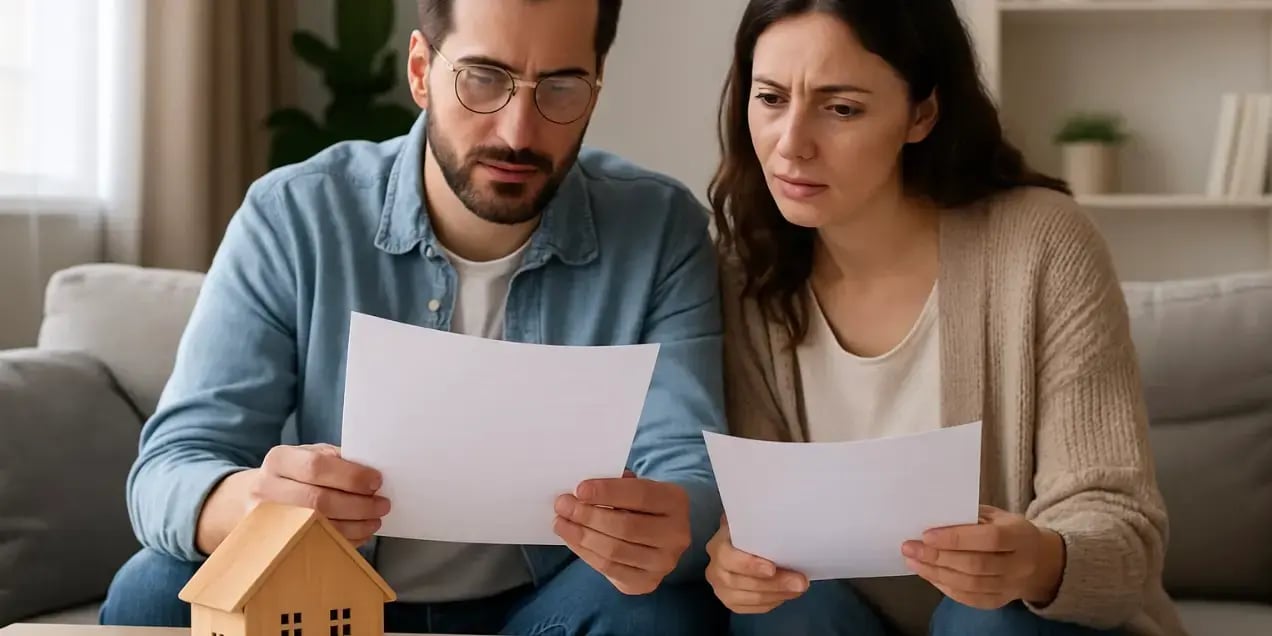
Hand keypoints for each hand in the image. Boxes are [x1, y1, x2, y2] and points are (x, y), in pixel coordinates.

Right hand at [248, 443, 389, 545]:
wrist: (253, 498)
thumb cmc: (293, 475)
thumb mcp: (309, 456)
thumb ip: (337, 460)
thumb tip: (371, 474)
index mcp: (279, 460)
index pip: (316, 467)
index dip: (351, 476)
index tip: (376, 482)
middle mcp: (267, 489)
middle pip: (319, 501)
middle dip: (358, 505)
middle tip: (382, 504)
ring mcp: (268, 521)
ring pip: (319, 528)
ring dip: (356, 525)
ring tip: (375, 519)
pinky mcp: (276, 544)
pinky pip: (317, 546)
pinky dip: (346, 540)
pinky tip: (360, 532)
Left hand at [553, 470, 690, 594]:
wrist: (661, 534)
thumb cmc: (642, 504)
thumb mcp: (636, 487)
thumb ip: (615, 486)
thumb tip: (579, 494)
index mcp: (675, 501)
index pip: (640, 495)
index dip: (608, 492)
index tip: (579, 489)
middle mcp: (676, 534)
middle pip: (626, 526)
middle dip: (588, 516)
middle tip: (563, 505)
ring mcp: (664, 562)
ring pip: (615, 550)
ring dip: (581, 536)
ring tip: (561, 522)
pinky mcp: (648, 582)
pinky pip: (609, 569)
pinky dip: (585, 553)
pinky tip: (571, 539)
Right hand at [706, 515, 808, 613]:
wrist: (739, 544)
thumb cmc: (748, 530)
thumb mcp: (748, 520)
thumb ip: (756, 519)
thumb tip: (776, 510)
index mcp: (717, 546)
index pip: (729, 558)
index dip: (749, 565)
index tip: (772, 568)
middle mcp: (714, 570)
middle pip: (742, 582)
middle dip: (774, 584)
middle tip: (801, 582)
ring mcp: (721, 589)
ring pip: (750, 598)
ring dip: (778, 594)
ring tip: (799, 588)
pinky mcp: (731, 603)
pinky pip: (753, 608)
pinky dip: (773, 603)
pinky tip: (787, 594)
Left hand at [902, 505, 1065, 609]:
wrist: (1040, 562)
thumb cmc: (1010, 531)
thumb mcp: (998, 516)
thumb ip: (970, 516)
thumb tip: (934, 519)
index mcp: (1020, 536)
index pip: (989, 539)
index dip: (956, 538)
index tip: (926, 534)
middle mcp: (1019, 564)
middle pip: (976, 565)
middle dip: (938, 557)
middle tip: (910, 548)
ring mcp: (1011, 587)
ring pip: (970, 585)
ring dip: (936, 574)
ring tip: (913, 562)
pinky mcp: (1000, 602)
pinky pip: (970, 598)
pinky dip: (945, 588)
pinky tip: (929, 575)